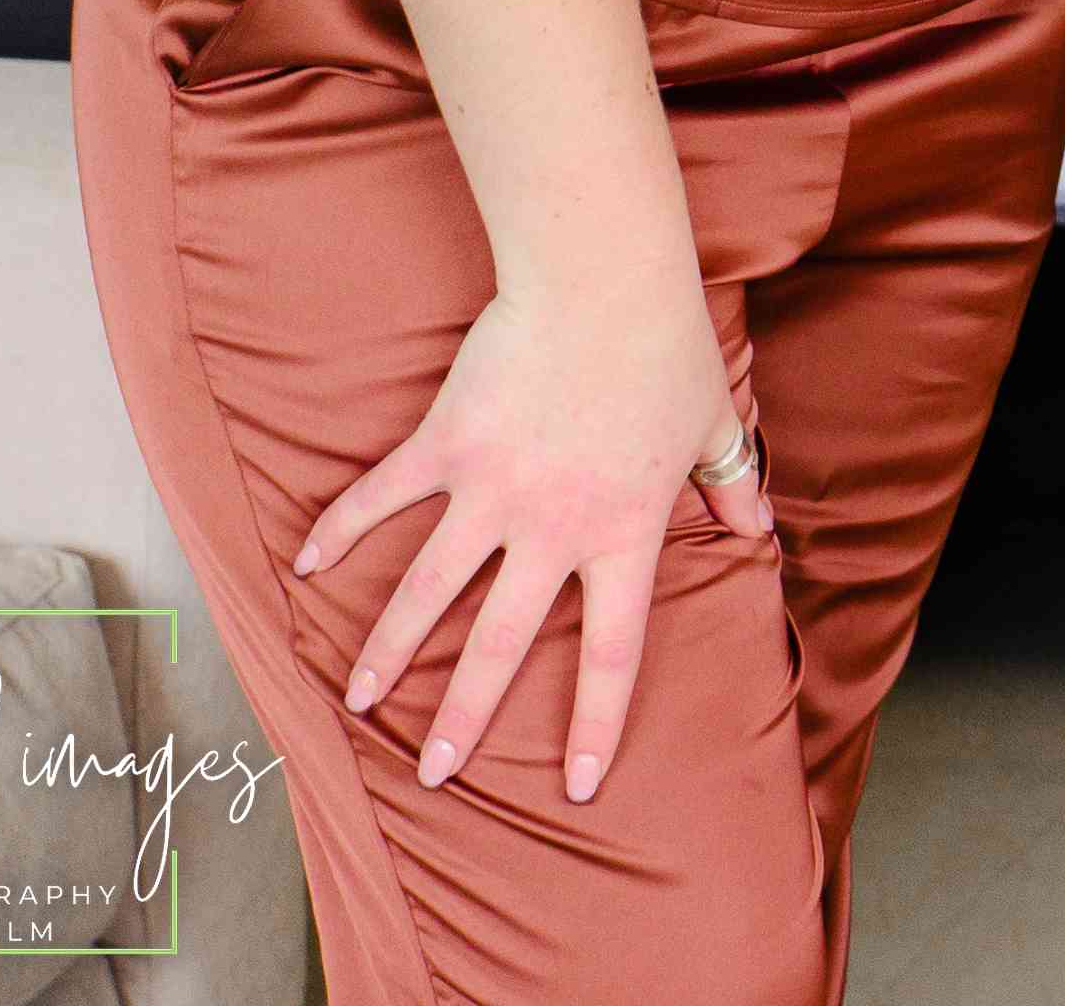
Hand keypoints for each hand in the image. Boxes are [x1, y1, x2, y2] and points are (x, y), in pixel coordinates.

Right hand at [295, 268, 762, 802]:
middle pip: (502, 644)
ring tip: (356, 700)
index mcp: (623, 533)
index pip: (615, 650)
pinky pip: (381, 499)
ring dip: (388, 650)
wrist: (605, 281)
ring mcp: (490, 491)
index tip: (582, 784)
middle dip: (464, 715)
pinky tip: (304, 567)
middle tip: (431, 772)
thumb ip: (730, 483)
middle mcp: (552, 529)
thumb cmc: (668, 349)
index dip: (598, 721)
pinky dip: (339, 531)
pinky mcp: (444, 446)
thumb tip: (760, 524)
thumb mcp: (713, 423)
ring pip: (427, 591)